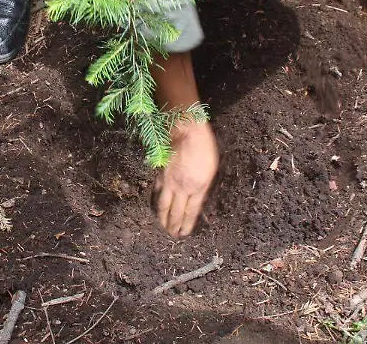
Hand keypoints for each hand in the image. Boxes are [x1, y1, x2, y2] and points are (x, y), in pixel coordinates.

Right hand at [153, 120, 217, 237]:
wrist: (186, 130)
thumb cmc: (204, 147)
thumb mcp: (211, 169)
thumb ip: (203, 186)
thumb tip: (198, 196)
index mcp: (198, 188)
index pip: (191, 212)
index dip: (187, 225)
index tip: (183, 234)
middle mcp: (181, 188)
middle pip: (176, 212)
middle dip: (173, 226)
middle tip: (171, 236)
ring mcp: (169, 181)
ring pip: (163, 204)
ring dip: (162, 218)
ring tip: (162, 226)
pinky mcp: (160, 173)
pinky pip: (157, 190)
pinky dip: (156, 199)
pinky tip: (155, 202)